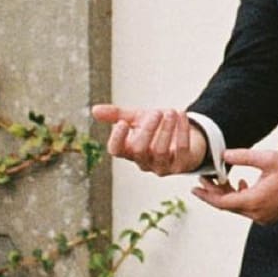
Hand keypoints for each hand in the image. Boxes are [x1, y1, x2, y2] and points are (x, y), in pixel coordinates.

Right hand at [91, 105, 206, 177]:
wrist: (183, 136)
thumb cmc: (156, 128)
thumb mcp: (136, 119)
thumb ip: (117, 115)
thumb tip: (94, 110)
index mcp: (129, 150)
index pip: (116, 151)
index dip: (117, 139)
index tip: (122, 123)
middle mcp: (143, 161)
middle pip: (138, 150)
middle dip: (147, 130)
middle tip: (156, 113)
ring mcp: (161, 166)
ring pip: (160, 151)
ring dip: (166, 130)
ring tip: (171, 112)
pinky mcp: (180, 165)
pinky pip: (181, 149)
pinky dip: (182, 131)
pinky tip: (182, 116)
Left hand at [193, 148, 277, 225]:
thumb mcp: (269, 158)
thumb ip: (244, 156)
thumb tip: (223, 154)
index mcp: (255, 201)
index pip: (222, 202)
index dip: (206, 195)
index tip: (195, 188)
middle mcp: (257, 213)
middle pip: (228, 206)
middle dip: (214, 193)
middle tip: (205, 179)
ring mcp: (264, 217)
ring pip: (238, 207)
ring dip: (227, 195)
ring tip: (221, 179)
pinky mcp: (270, 216)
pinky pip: (249, 209)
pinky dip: (241, 197)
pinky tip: (242, 183)